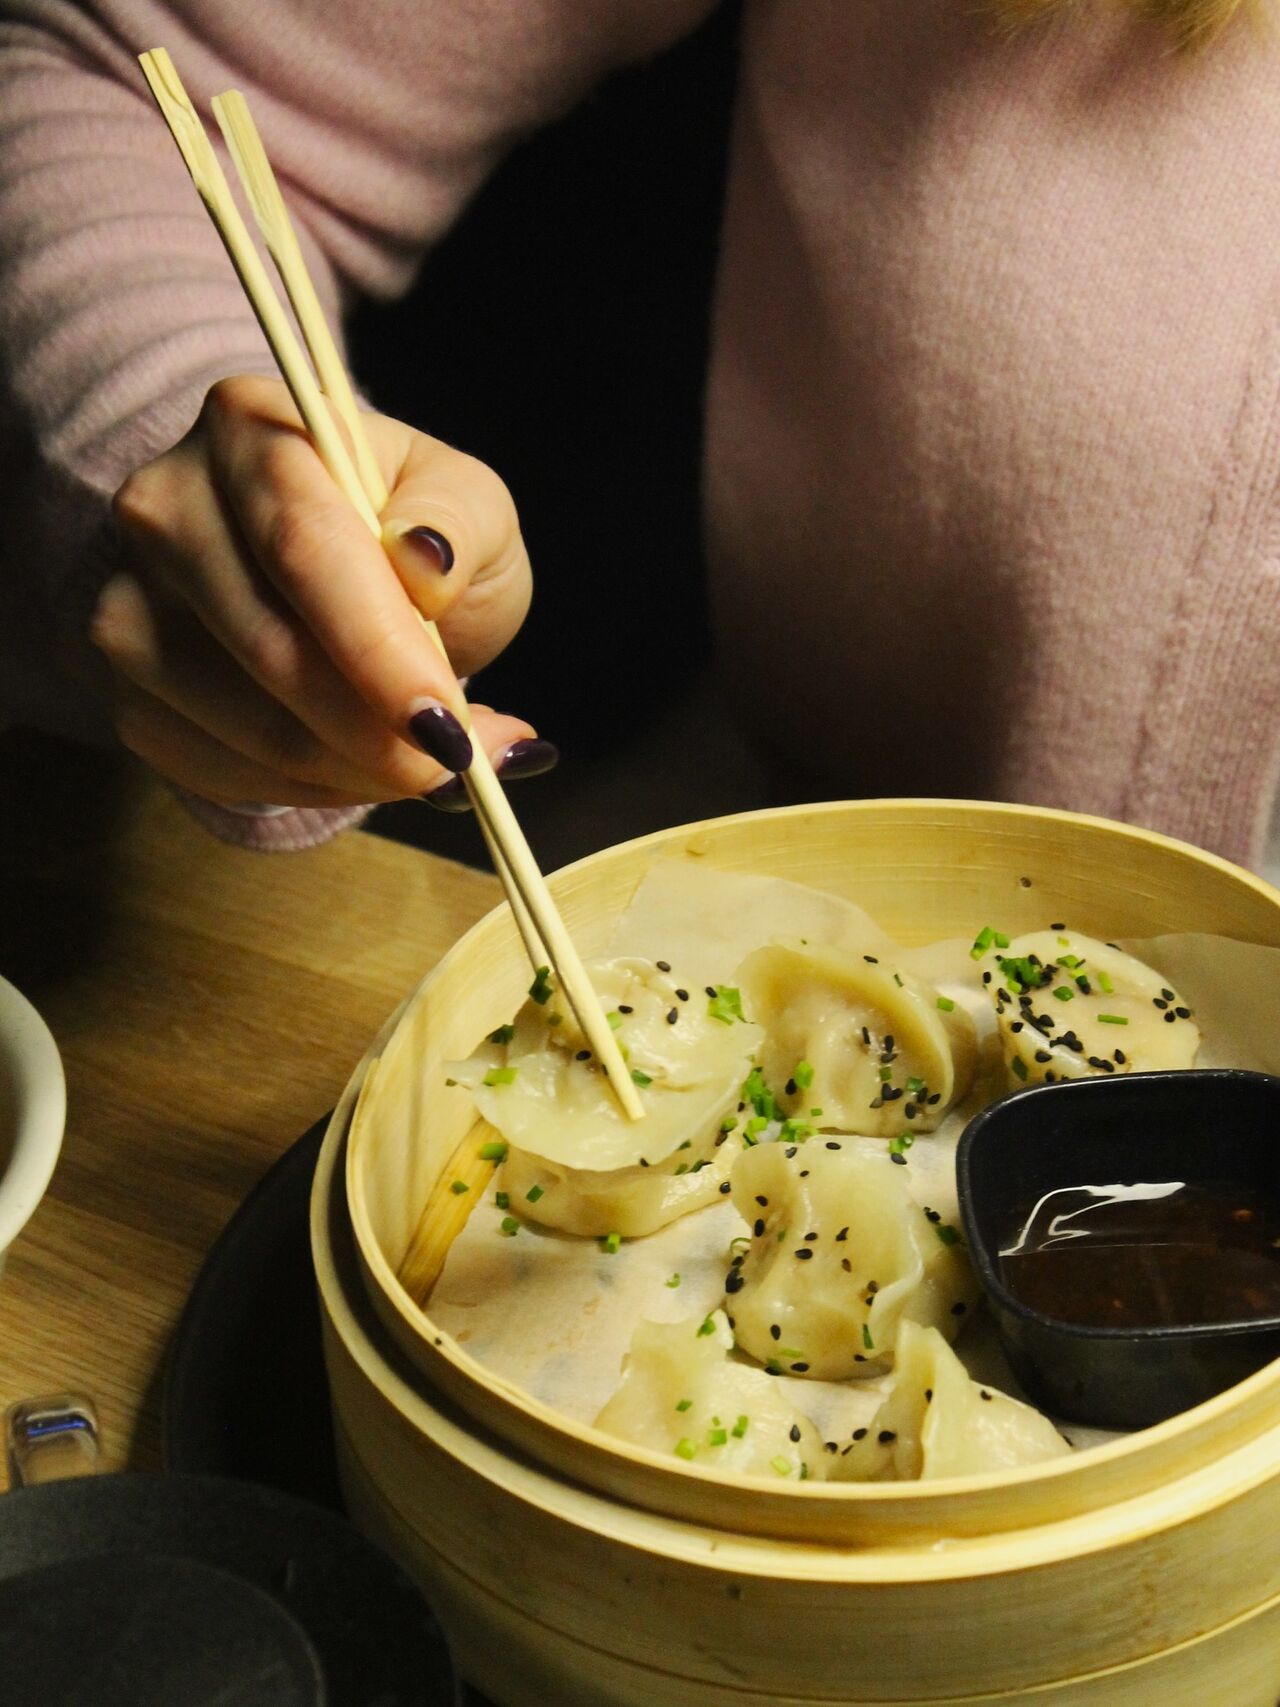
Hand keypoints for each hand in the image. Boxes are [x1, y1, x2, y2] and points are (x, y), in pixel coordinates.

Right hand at [92, 375, 550, 808]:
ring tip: (426, 765)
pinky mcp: (129, 693)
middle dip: (378, 734)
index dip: (378, 650)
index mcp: (249, 431)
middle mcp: (165, 508)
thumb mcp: (465, 499)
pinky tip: (359, 766)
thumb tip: (427, 562)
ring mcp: (129, 604)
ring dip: (356, 772)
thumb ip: (459, 525)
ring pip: (248, 729)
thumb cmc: (404, 526)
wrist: (332, 561)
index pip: (303, 548)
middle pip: (269, 650)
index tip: (446, 727)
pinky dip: (314, 791)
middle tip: (458, 765)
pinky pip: (224, 773)